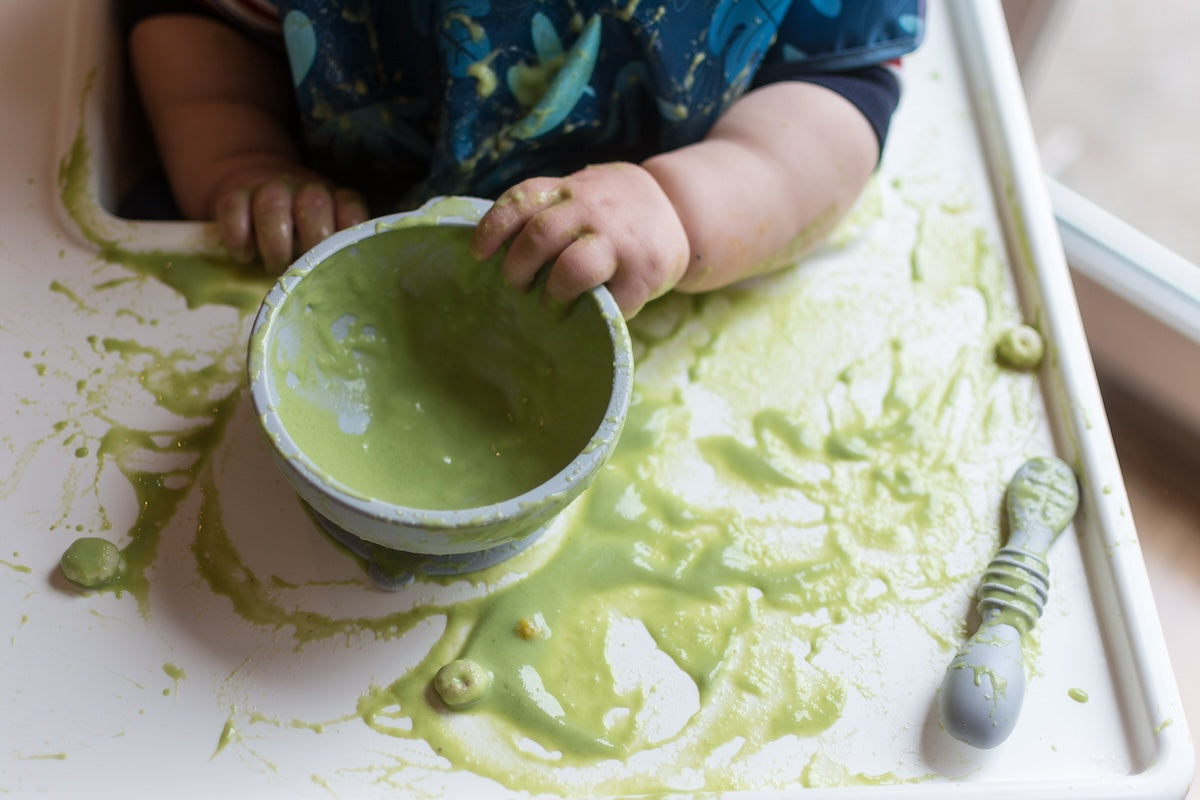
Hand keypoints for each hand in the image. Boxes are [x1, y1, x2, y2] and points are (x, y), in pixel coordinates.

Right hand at [212, 171, 368, 271]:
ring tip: (274, 267)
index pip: (350, 208)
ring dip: (274, 242)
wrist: (257, 210)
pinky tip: (244, 257)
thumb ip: (337, 261)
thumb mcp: (325, 250)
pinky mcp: (235, 195)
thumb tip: (346, 294)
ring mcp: (271, 190)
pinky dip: (238, 237)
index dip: (345, 233)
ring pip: (272, 203)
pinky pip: (234, 207)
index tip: (339, 259)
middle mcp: (307, 191)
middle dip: (310, 240)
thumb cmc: (301, 244)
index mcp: (337, 203)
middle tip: (305, 269)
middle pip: (313, 202)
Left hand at [471, 163, 689, 316]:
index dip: (494, 228)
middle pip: (541, 236)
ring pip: (573, 269)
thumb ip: (545, 211)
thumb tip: (494, 253)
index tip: (478, 254)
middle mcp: (592, 209)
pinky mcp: (644, 272)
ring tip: (551, 306)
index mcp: (569, 190)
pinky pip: (610, 302)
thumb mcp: (579, 194)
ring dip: (552, 295)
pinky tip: (591, 311)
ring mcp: (620, 241)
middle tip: (517, 286)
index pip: (521, 201)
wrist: (679, 208)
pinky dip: (594, 313)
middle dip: (518, 268)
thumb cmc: (611, 211)